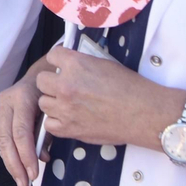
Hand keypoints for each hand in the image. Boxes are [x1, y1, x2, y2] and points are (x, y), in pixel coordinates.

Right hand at [0, 74, 49, 185]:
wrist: (42, 73)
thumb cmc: (53, 90)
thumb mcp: (55, 107)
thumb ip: (48, 132)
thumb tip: (43, 157)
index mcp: (21, 98)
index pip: (20, 132)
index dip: (26, 155)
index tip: (35, 174)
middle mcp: (7, 102)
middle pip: (6, 140)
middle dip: (16, 166)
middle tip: (26, 185)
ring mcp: (2, 108)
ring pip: (2, 143)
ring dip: (12, 166)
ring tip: (23, 185)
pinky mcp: (2, 116)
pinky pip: (4, 141)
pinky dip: (12, 159)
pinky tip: (20, 173)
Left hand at [35, 45, 175, 147]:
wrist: (144, 113)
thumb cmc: (131, 88)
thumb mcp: (104, 63)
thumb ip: (82, 63)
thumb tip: (71, 65)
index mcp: (75, 64)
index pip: (52, 56)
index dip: (58, 61)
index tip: (63, 66)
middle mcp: (65, 85)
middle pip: (41, 81)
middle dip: (51, 82)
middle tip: (65, 86)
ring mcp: (65, 108)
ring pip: (43, 102)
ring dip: (53, 102)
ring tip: (69, 104)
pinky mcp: (69, 128)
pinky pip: (49, 124)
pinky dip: (57, 121)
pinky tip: (69, 118)